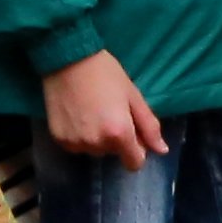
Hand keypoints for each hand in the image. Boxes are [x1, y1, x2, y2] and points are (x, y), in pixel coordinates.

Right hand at [42, 51, 162, 165]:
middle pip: (114, 153)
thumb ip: (149, 126)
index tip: (132, 132)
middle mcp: (97, 144)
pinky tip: (77, 115)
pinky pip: (77, 146)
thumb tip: (162, 150)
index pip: (134, 163)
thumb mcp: (133, 96)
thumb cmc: (106, 74)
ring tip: (92, 112)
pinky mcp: (59, 139)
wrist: (68, 59)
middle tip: (109, 112)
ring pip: (95, 150)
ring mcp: (76, 143)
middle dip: (116, 139)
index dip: (137, 150)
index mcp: (119, 134)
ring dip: (97, 138)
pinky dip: (80, 135)